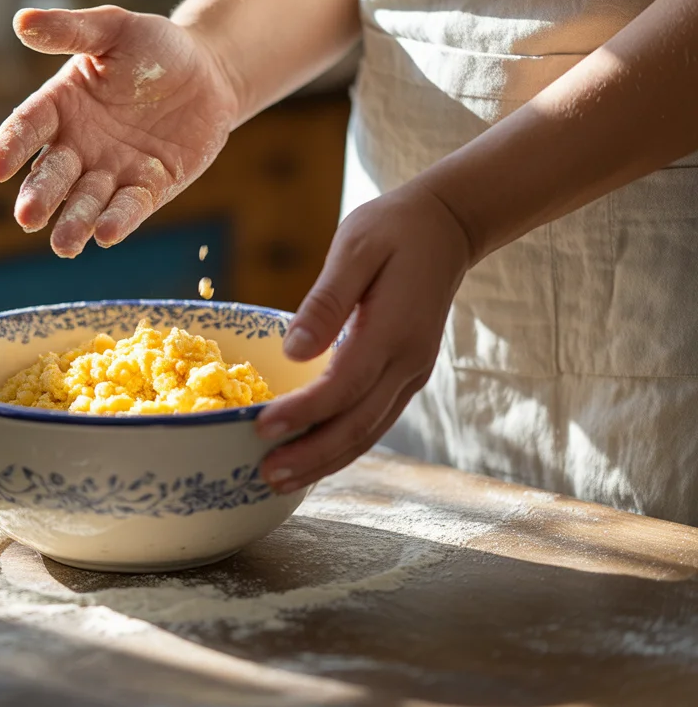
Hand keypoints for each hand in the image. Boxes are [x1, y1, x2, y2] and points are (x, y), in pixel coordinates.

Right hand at [0, 6, 240, 256]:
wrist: (209, 72)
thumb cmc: (155, 47)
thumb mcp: (114, 29)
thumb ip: (70, 30)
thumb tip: (21, 22)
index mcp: (60, 106)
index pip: (27, 127)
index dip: (11, 147)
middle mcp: (78, 145)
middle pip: (52, 175)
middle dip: (40, 196)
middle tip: (28, 216)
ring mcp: (112, 171)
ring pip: (87, 201)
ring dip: (74, 222)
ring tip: (65, 245)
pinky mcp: (148, 188)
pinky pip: (130, 207)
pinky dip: (119, 220)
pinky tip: (106, 235)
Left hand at [255, 182, 473, 491]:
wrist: (446, 227)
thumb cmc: (392, 229)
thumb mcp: (355, 247)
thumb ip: (327, 301)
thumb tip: (293, 350)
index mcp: (393, 331)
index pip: (343, 386)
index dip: (303, 413)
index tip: (261, 428)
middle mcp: (407, 362)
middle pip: (358, 425)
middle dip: (311, 455)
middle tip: (265, 475)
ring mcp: (411, 372)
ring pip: (369, 431)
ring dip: (326, 460)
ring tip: (281, 479)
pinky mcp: (406, 375)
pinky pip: (374, 420)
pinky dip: (343, 445)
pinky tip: (313, 456)